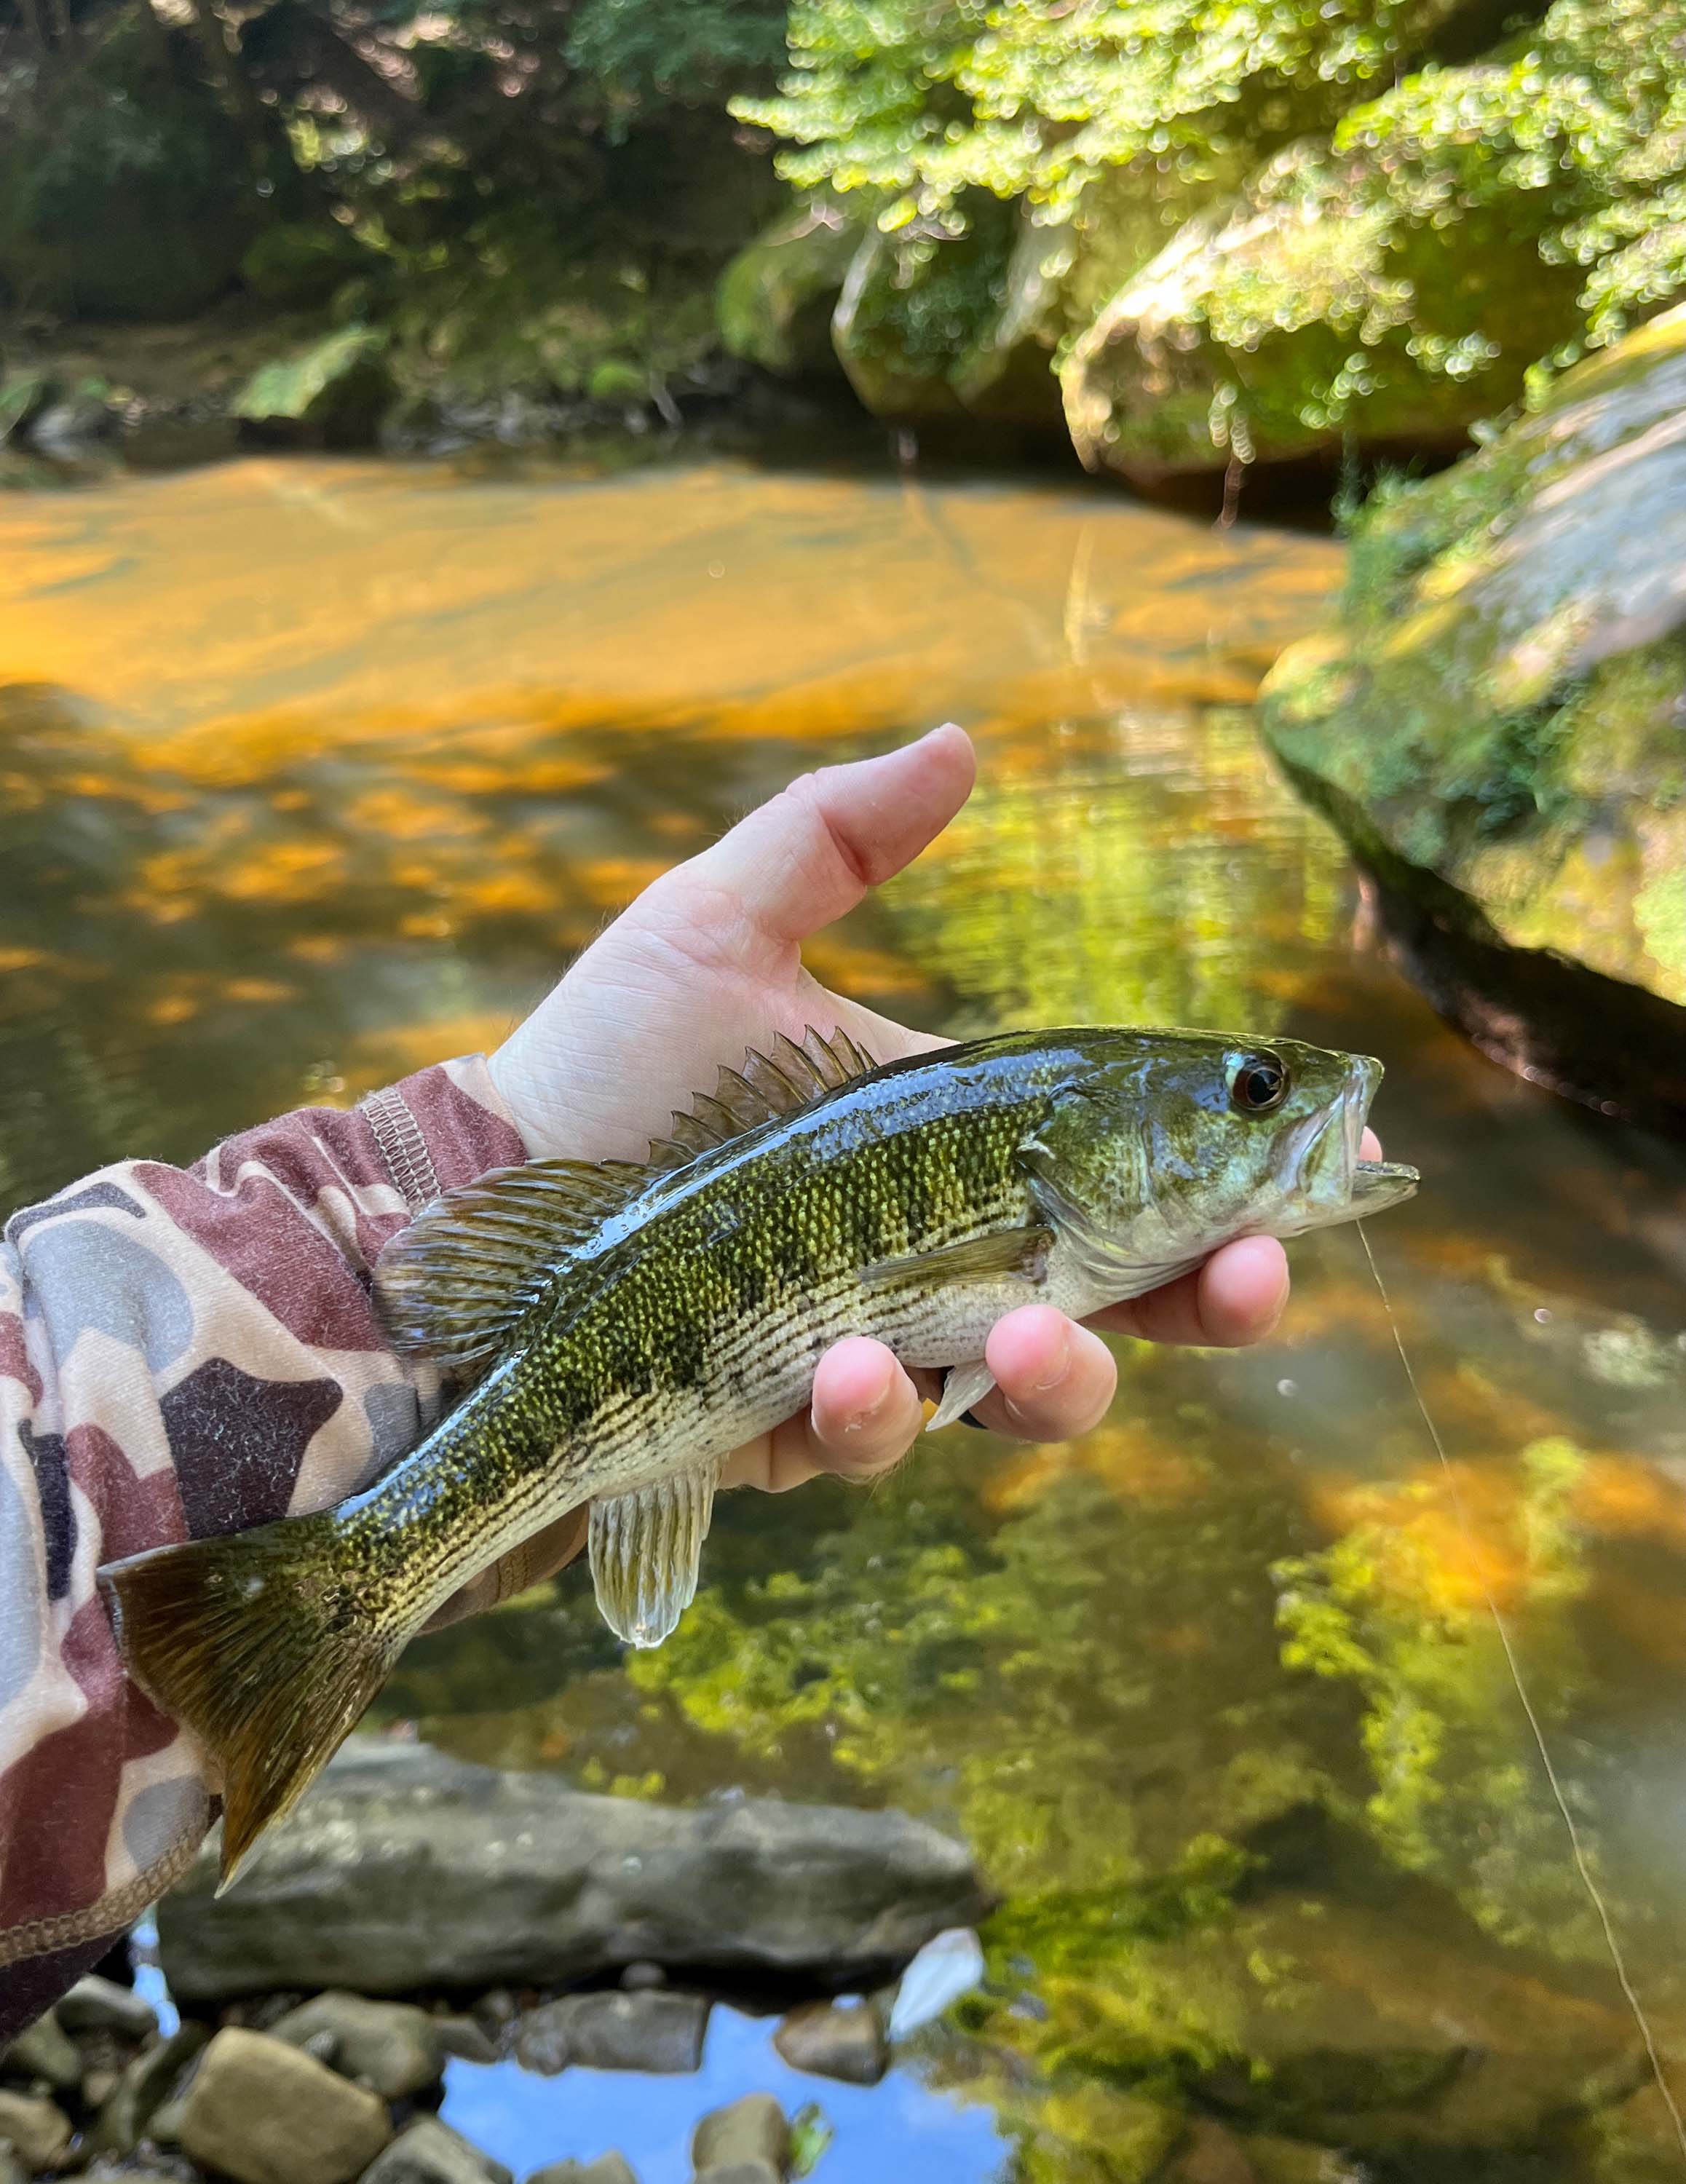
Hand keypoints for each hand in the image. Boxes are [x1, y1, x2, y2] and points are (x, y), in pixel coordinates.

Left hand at [477, 726, 1345, 1534]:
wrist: (483, 1193)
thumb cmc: (607, 1057)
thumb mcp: (718, 926)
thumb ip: (839, 836)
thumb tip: (966, 739)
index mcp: (971, 1144)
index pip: (1147, 1168)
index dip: (1249, 1173)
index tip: (1347, 1153)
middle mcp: (953, 1254)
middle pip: (1137, 1299)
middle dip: (1219, 1297)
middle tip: (1257, 1274)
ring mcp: (888, 1346)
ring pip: (1035, 1396)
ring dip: (1058, 1376)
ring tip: (1016, 1334)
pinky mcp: (802, 1424)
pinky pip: (881, 1440)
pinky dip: (877, 1409)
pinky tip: (845, 1365)